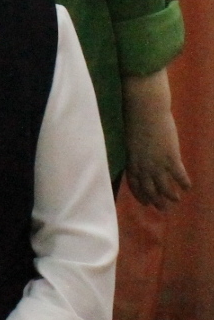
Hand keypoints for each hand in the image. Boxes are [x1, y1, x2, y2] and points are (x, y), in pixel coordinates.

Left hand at [123, 82, 190, 209]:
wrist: (145, 109)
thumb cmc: (136, 120)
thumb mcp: (132, 141)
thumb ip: (136, 153)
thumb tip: (141, 160)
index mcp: (131, 161)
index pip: (134, 184)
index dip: (140, 195)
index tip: (146, 203)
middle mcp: (143, 166)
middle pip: (150, 189)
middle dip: (156, 201)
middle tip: (163, 209)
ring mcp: (157, 163)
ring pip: (164, 186)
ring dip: (171, 195)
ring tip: (176, 200)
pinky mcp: (171, 157)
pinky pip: (179, 175)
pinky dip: (184, 183)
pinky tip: (188, 187)